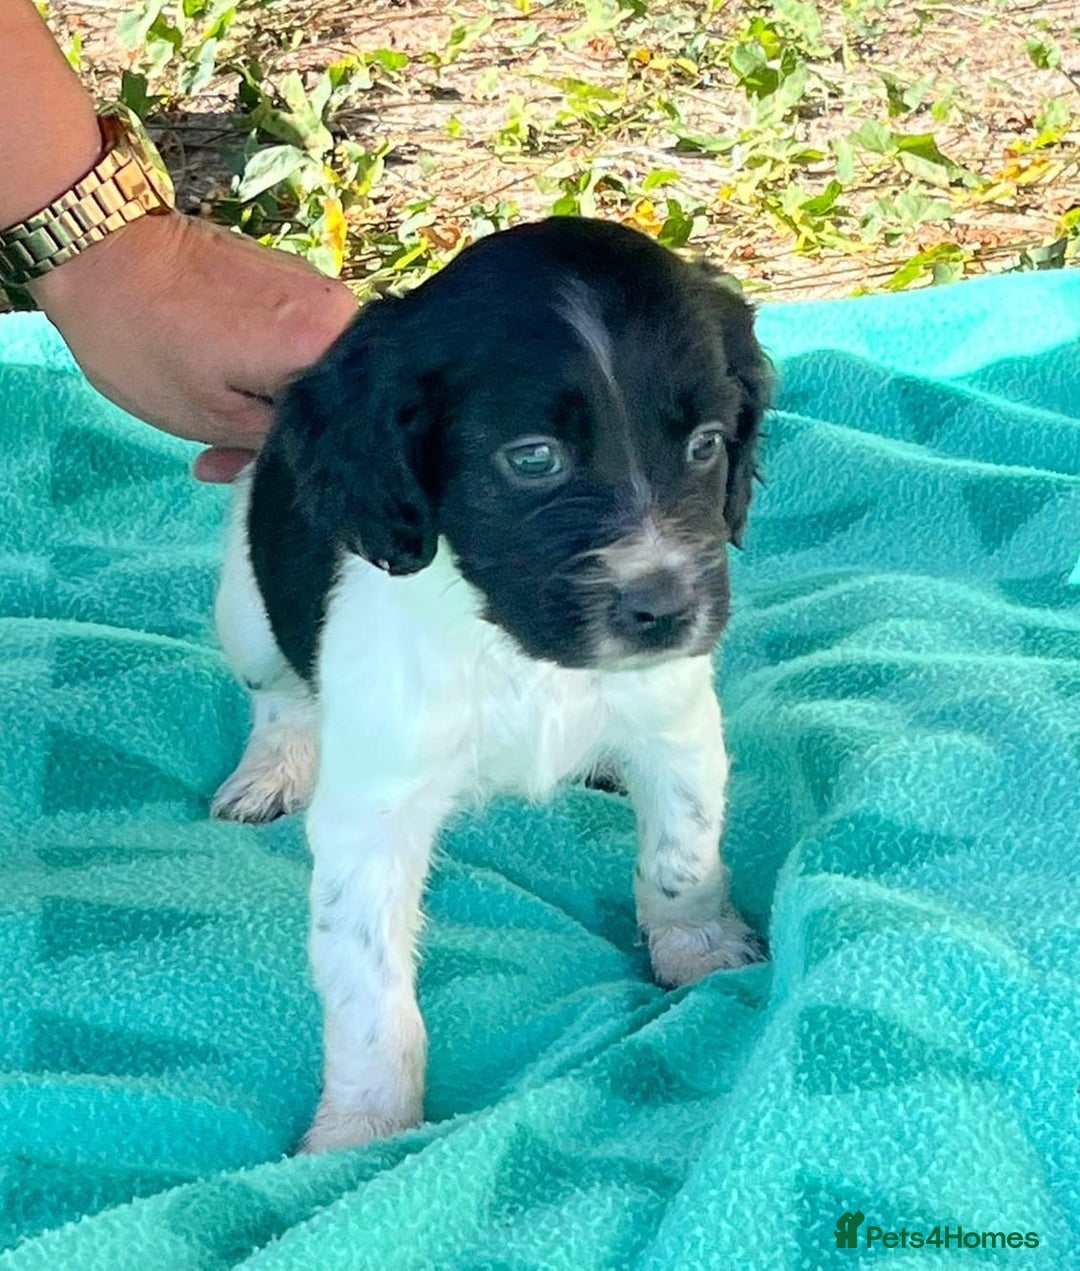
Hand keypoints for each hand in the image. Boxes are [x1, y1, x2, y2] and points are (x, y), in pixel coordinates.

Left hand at [29, 211, 357, 481]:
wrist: (96, 246)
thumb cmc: (143, 337)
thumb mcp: (210, 418)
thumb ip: (272, 448)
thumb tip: (298, 465)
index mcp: (329, 341)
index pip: (348, 424)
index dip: (308, 458)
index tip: (257, 473)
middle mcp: (341, 307)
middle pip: (334, 396)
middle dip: (286, 432)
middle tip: (224, 458)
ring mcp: (314, 285)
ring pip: (312, 372)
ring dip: (271, 404)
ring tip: (216, 425)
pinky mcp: (288, 275)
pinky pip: (295, 342)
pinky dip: (264, 371)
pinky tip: (222, 386)